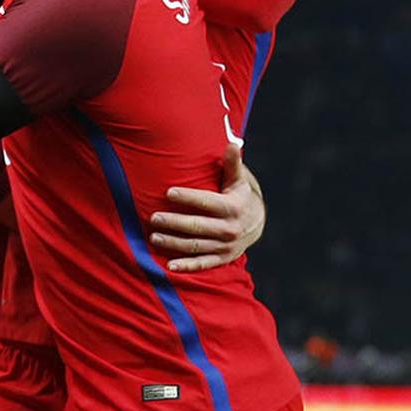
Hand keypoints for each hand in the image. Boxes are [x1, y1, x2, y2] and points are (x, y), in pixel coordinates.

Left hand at [148, 145, 265, 272]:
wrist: (256, 224)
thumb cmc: (239, 196)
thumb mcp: (238, 181)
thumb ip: (232, 164)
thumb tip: (233, 143)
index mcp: (232, 208)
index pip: (207, 202)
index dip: (188, 197)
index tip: (168, 192)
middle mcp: (229, 229)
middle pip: (198, 226)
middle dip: (175, 222)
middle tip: (153, 217)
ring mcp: (225, 246)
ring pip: (196, 246)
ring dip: (174, 243)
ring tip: (154, 236)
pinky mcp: (222, 258)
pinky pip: (202, 264)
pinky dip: (186, 266)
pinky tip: (169, 266)